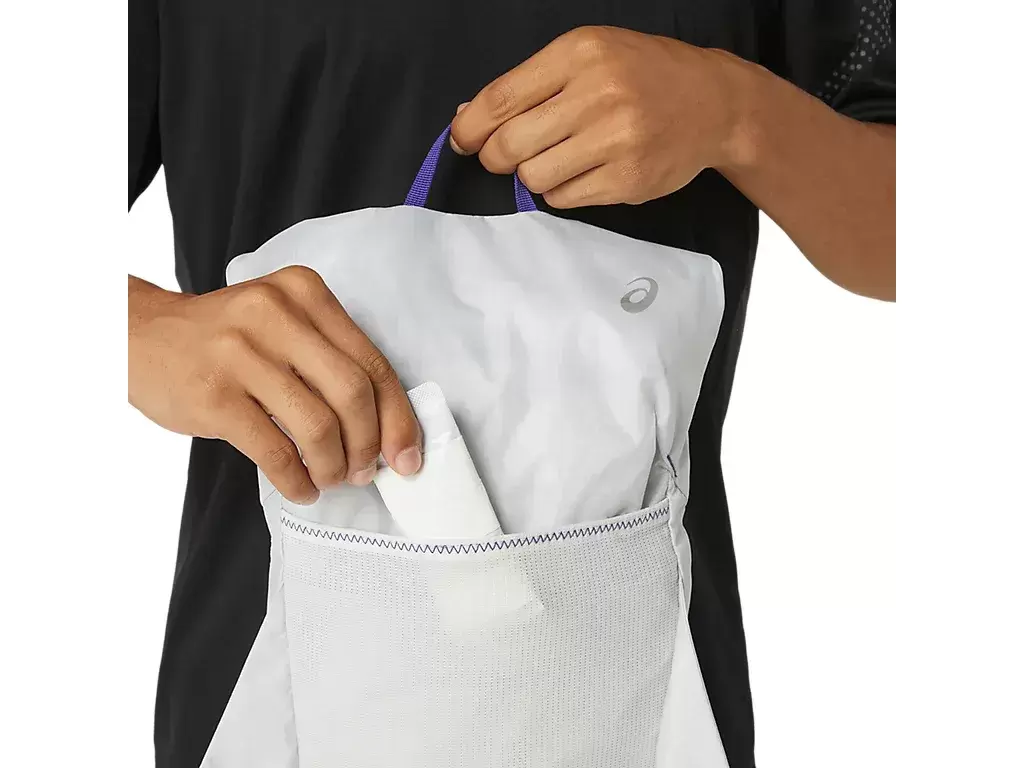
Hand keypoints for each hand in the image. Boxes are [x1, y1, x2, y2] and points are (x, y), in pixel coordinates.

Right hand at [128, 267, 421, 503]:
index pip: (372, 361)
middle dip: (368, 445)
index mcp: (305, 293)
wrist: (138, 336)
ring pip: (317, 425)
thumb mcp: (281, 323)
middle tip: (364, 471)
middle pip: (353, 393)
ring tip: (329, 479)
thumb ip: (329, 360)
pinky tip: (301, 489)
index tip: (407, 456)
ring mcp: (241, 353)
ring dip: (332, 466)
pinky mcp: (213, 395)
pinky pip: (274, 450)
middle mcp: (276, 314)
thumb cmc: (224, 339)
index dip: (397, 417)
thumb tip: (384, 431)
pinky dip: (296, 480)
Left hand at [450, 26, 753, 207]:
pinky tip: (582, 171)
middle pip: (510, 145)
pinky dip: (561, 190)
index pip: (501, 98)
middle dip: (496, 157)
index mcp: (581, 54)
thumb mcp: (590, 55)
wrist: (714, 103)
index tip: (462, 140)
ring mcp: (616, 141)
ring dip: (532, 175)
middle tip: (505, 156)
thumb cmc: (643, 76)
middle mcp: (598, 95)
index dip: (470, 127)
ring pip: (534, 177)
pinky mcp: (628, 180)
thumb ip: (531, 83)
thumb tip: (469, 117)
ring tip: (556, 159)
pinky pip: (564, 199)